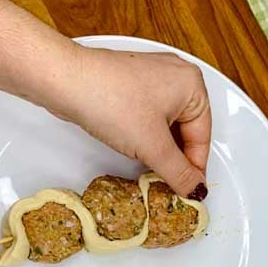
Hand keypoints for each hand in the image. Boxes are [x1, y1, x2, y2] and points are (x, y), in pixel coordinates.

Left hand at [53, 47, 211, 199]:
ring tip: (150, 169)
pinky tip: (136, 150)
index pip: (202, 136)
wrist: (65, 81)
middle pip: (186, 130)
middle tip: (168, 184)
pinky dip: (145, 135)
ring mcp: (152, 78)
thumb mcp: (152, 145)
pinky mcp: (130, 84)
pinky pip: (148, 115)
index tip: (188, 190)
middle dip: (176, 158)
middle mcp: (176, 76)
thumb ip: (178, 172)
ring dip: (160, 148)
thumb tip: (195, 188)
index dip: (195, 168)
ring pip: (165, 124)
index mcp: (192, 84)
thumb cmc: (111, 101)